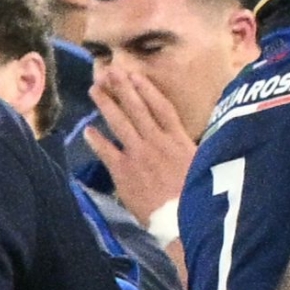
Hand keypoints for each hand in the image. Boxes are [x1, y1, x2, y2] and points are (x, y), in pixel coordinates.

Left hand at [83, 56, 197, 229]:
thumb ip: (189, 150)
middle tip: (109, 71)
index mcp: (179, 140)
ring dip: (107, 104)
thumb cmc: (197, 195)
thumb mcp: (202, 166)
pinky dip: (97, 141)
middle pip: (138, 108)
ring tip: (95, 89)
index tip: (135, 76)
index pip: (162, 108)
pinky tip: (87, 130)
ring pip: (121, 123)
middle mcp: (157, 141)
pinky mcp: (125, 172)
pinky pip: (107, 152)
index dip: (147, 90)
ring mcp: (139, 155)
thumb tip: (185, 142)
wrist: (183, 217)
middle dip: (123, 88)